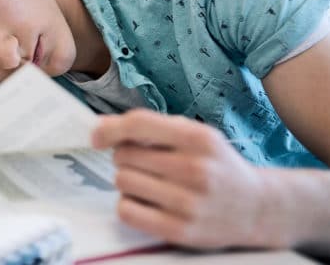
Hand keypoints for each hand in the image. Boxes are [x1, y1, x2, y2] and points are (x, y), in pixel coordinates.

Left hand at [91, 109, 283, 249]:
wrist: (258, 208)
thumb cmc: (217, 166)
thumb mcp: (196, 136)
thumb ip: (152, 127)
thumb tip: (102, 128)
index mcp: (199, 138)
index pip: (138, 124)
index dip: (109, 129)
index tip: (96, 137)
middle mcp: (195, 169)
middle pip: (124, 155)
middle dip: (126, 158)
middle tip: (144, 165)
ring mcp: (189, 202)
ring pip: (122, 182)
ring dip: (127, 181)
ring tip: (150, 183)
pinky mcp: (181, 230)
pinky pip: (127, 211)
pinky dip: (129, 205)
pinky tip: (146, 202)